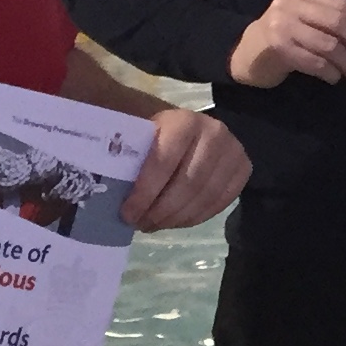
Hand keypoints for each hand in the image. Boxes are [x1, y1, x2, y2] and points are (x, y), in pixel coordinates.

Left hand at [121, 108, 248, 229]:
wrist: (185, 127)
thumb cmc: (154, 134)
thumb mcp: (138, 135)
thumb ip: (124, 155)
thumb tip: (101, 188)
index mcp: (184, 121)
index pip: (164, 162)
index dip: (145, 192)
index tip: (127, 213)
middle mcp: (214, 133)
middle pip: (188, 184)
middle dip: (161, 210)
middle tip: (141, 224)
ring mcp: (234, 151)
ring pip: (205, 197)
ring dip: (177, 218)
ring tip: (155, 224)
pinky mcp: (243, 169)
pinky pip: (220, 203)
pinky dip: (195, 218)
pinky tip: (175, 221)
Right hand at [227, 0, 345, 87]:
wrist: (246, 54)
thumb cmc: (285, 35)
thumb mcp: (307, 17)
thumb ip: (333, 18)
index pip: (343, 4)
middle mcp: (289, 2)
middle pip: (338, 22)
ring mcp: (281, 24)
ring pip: (329, 44)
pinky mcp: (277, 47)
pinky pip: (315, 61)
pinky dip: (330, 72)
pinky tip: (334, 77)